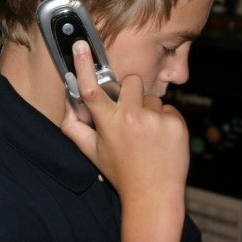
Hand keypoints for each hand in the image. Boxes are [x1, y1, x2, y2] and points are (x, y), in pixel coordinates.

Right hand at [60, 40, 188, 241]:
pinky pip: (169, 109)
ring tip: (148, 134)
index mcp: (108, 123)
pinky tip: (161, 140)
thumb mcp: (92, 152)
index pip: (91, 89)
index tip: (81, 45)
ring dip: (150, 110)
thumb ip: (74, 127)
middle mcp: (131, 118)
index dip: (83, 66)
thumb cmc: (122, 173)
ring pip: (152, 97)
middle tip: (131, 113)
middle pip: (130, 81)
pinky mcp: (175, 123)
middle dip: (131, 92)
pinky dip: (166, 121)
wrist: (154, 196)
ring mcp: (155, 120)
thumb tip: (66, 105)